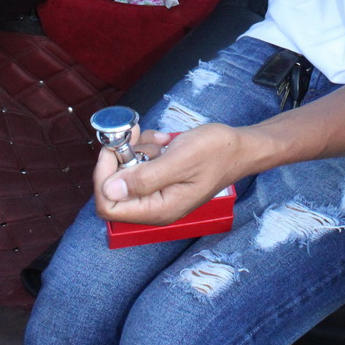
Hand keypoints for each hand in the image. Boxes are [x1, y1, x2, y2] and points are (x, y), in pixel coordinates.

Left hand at [93, 123, 249, 226]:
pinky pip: (143, 164)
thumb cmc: (217, 152)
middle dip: (122, 158)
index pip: (109, 205)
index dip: (103, 176)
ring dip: (138, 150)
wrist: (241, 147)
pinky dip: (148, 149)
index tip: (112, 148)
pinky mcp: (163, 180)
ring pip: (128, 172)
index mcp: (159, 209)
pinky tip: (164, 141)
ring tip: (160, 139)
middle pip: (116, 188)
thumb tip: (109, 191)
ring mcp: (159, 192)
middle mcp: (156, 206)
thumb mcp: (180, 160)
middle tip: (135, 134)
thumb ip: (144, 178)